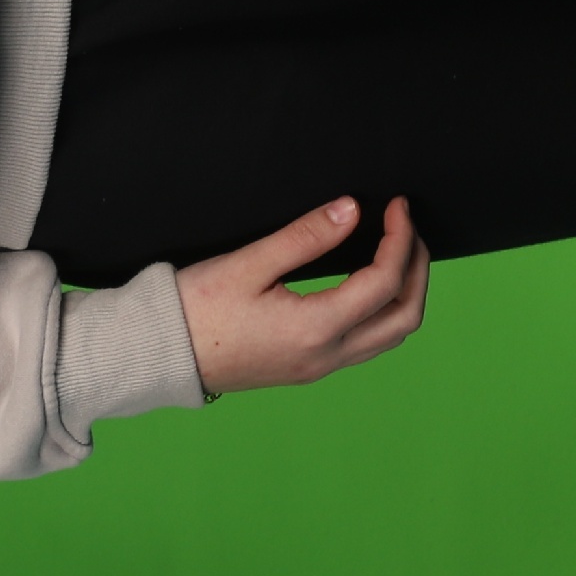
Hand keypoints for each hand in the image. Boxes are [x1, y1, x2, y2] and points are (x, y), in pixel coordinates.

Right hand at [178, 196, 431, 397]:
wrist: (158, 355)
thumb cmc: (193, 310)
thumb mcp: (247, 264)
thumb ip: (304, 237)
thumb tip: (351, 210)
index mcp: (315, 329)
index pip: (384, 282)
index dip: (399, 239)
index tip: (396, 206)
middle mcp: (326, 356)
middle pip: (404, 317)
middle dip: (417, 269)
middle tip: (408, 229)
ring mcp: (319, 368)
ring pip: (390, 336)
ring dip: (405, 293)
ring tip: (396, 253)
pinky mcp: (307, 369)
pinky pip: (367, 343)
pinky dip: (382, 310)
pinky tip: (367, 284)